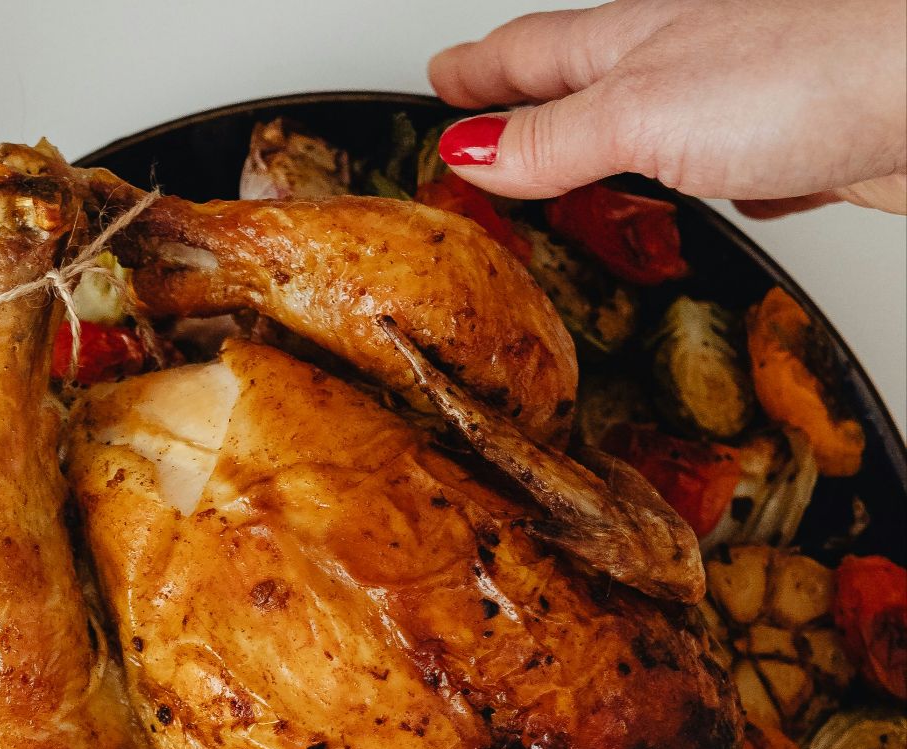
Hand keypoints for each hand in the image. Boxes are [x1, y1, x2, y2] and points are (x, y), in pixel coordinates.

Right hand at [428, 0, 906, 216]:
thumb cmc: (809, 67)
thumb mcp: (639, 114)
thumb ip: (551, 139)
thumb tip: (469, 150)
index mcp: (628, 45)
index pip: (528, 54)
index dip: (476, 70)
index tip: (437, 79)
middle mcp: (682, 63)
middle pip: (583, 88)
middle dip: (528, 108)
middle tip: (480, 128)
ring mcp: (742, 103)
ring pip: (651, 132)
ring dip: (606, 156)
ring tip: (567, 182)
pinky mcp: (801, 146)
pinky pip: (730, 171)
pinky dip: (700, 193)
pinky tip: (708, 206)